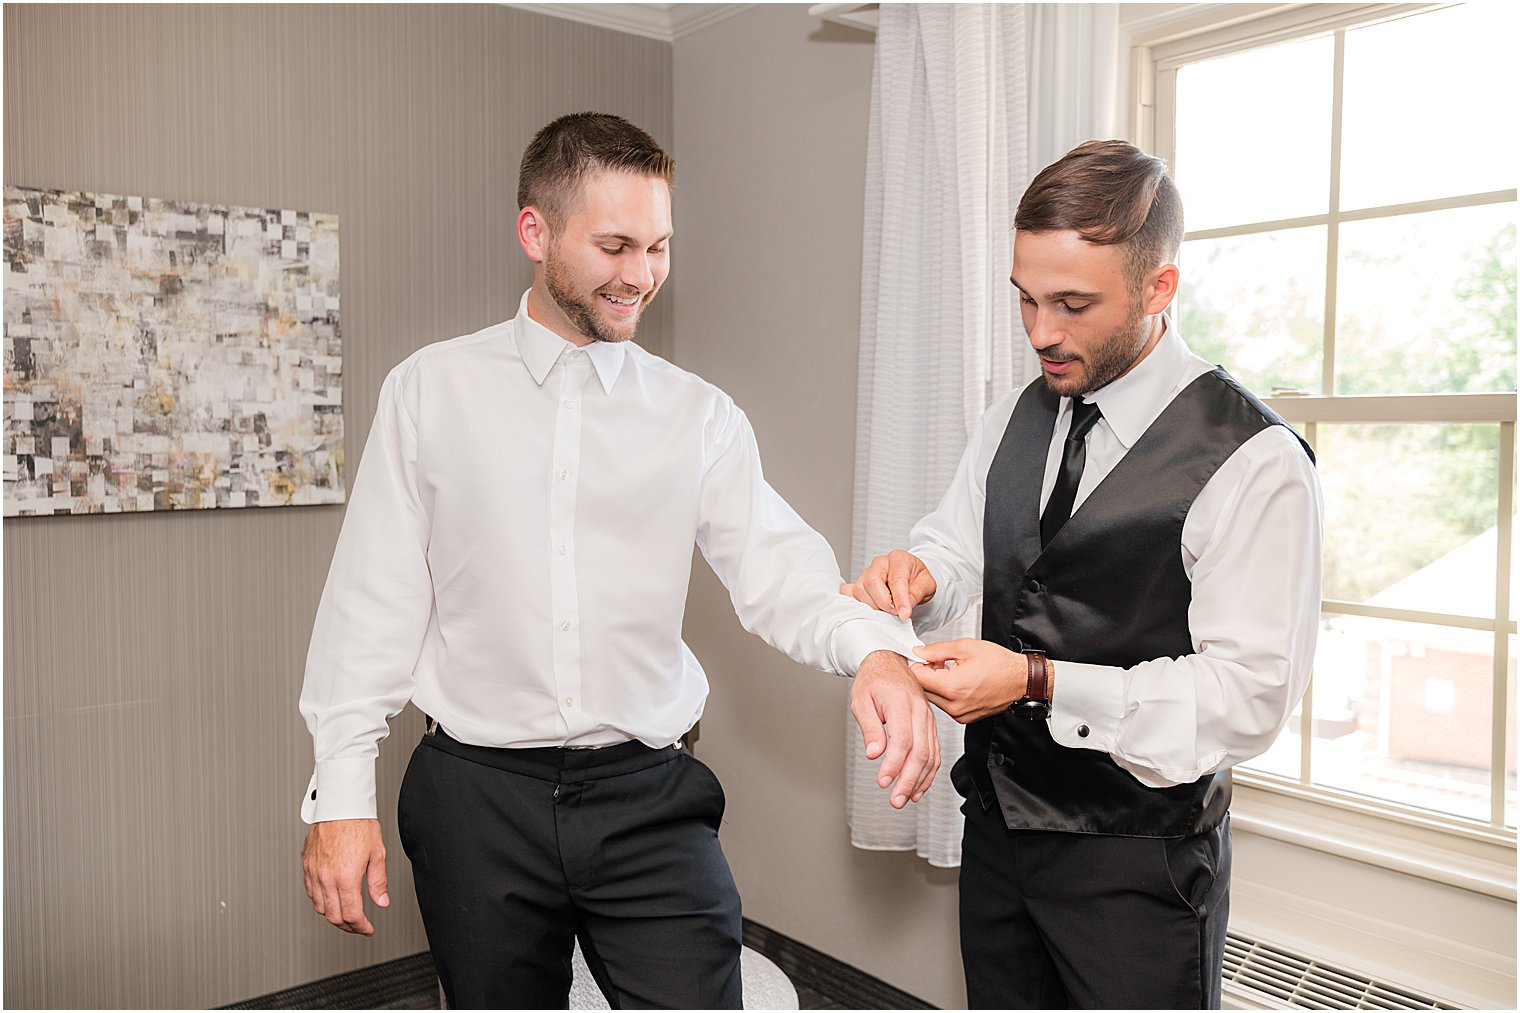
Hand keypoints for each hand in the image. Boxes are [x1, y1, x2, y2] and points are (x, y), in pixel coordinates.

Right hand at [302, 818, 389, 934]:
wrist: (340, 806)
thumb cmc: (358, 824)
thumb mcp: (377, 853)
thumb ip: (378, 881)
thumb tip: (382, 901)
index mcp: (346, 877)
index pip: (351, 914)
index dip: (361, 927)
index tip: (368, 929)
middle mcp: (327, 877)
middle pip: (334, 916)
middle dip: (348, 926)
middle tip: (359, 926)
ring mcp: (314, 872)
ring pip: (319, 907)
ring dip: (333, 916)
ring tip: (346, 915)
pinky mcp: (307, 866)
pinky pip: (310, 893)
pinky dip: (320, 902)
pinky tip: (330, 900)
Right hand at [840, 549, 936, 620]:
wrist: (911, 578)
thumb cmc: (917, 579)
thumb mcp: (927, 584)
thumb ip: (918, 592)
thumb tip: (907, 604)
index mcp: (898, 559)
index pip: (896, 579)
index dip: (900, 599)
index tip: (904, 614)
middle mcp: (879, 563)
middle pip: (872, 582)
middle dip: (884, 602)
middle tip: (896, 612)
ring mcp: (866, 572)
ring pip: (860, 590)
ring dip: (873, 606)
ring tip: (887, 610)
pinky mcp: (857, 583)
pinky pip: (848, 592)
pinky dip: (856, 603)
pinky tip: (870, 609)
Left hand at [849, 650, 940, 807]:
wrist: (889, 662)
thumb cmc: (873, 680)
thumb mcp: (861, 700)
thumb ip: (870, 727)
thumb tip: (874, 753)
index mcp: (901, 703)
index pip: (902, 740)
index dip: (894, 764)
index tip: (884, 781)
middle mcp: (919, 712)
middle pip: (920, 752)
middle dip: (908, 780)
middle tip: (896, 799)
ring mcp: (927, 719)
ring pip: (930, 755)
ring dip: (918, 780)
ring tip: (905, 798)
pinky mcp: (929, 725)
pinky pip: (934, 752)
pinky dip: (929, 773)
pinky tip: (919, 787)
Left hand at [911, 639, 1027, 723]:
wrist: (1020, 679)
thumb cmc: (1000, 664)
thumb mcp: (965, 647)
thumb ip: (937, 650)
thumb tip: (920, 652)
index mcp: (952, 687)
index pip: (917, 677)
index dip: (917, 663)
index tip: (921, 657)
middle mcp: (955, 705)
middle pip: (923, 689)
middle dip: (927, 674)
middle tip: (938, 662)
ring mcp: (960, 714)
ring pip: (933, 698)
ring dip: (936, 684)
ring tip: (951, 671)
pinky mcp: (964, 718)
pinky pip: (945, 705)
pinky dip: (946, 694)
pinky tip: (958, 682)